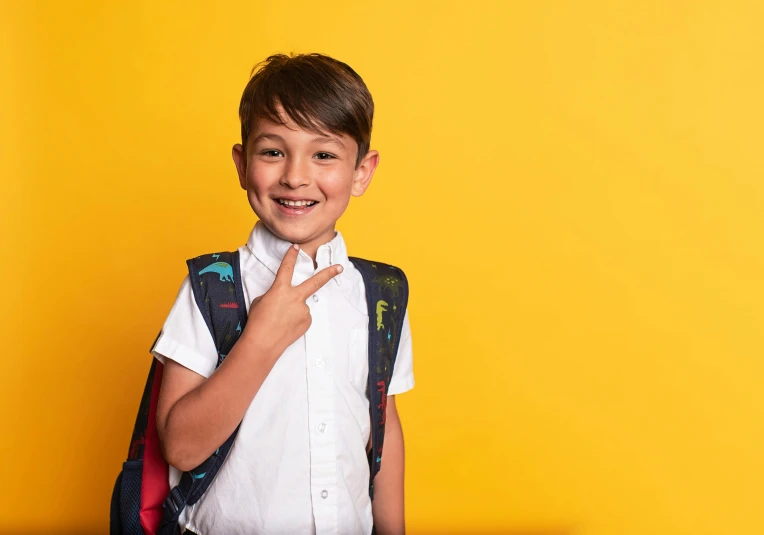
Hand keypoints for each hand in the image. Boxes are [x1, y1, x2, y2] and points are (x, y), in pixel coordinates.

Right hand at [242, 244, 342, 359]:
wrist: (262, 343)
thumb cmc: (258, 322)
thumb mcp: (261, 302)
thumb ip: (277, 295)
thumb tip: (287, 298)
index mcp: (280, 289)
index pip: (287, 268)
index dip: (291, 256)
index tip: (296, 247)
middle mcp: (295, 297)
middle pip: (316, 282)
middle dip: (329, 273)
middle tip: (340, 267)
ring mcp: (303, 310)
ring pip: (302, 305)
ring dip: (294, 310)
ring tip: (281, 321)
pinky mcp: (307, 321)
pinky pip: (303, 316)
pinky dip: (295, 320)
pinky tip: (286, 326)